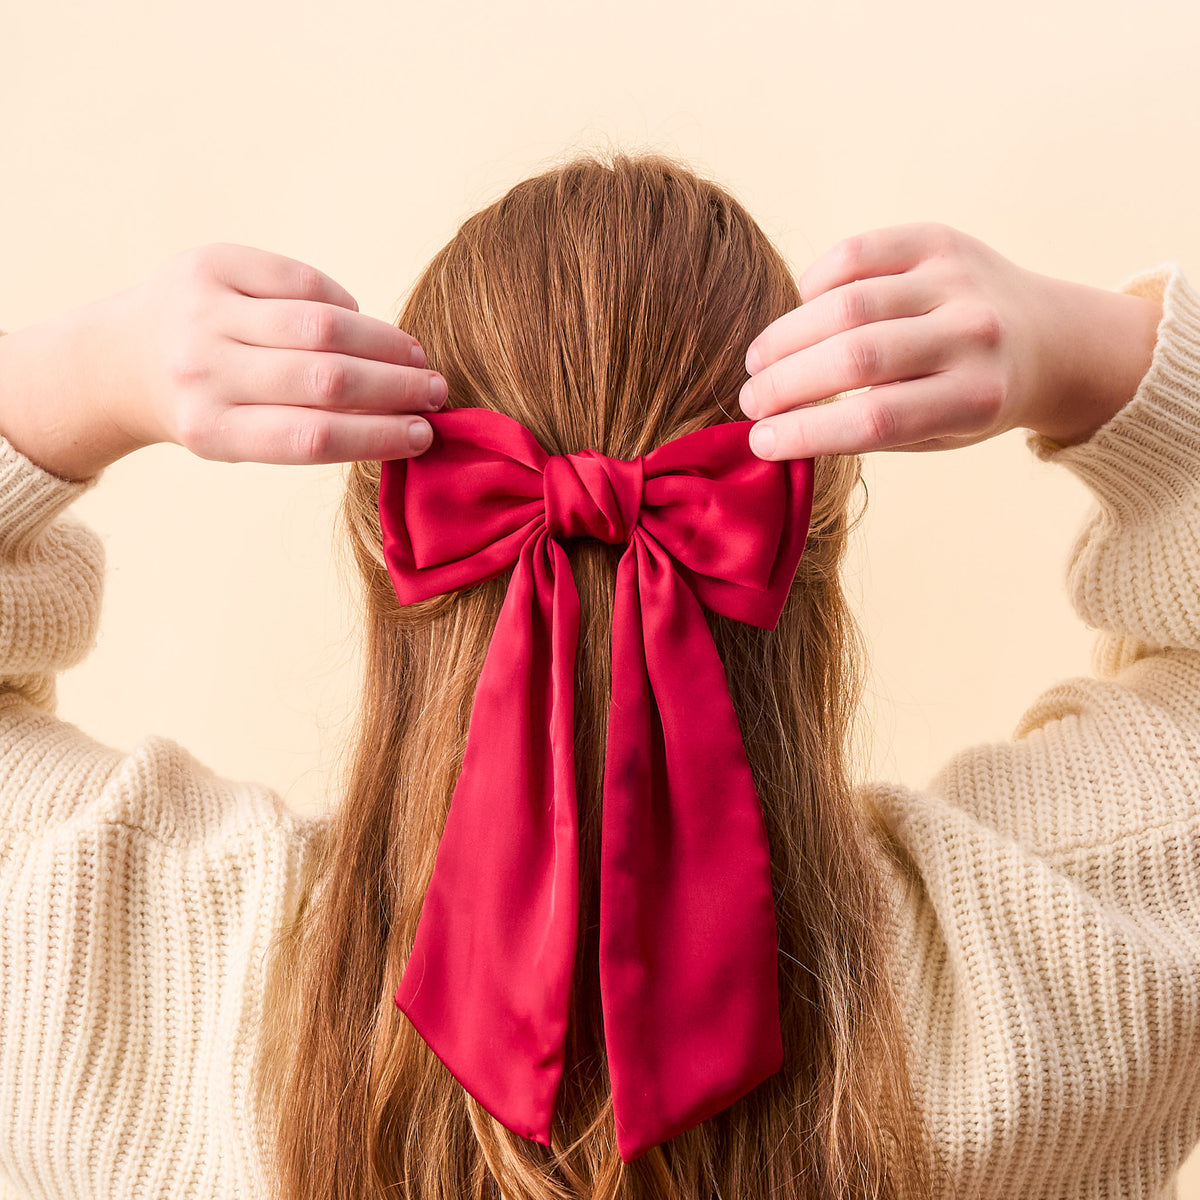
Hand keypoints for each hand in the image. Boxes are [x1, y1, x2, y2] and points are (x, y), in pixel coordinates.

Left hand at [105, 242, 445, 465]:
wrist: (120, 359)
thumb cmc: (206, 407)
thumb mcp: (241, 438)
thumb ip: (306, 429)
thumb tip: (401, 418)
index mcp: (211, 430)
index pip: (312, 436)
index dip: (378, 435)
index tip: (423, 435)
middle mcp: (202, 370)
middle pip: (324, 378)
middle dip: (395, 386)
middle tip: (436, 392)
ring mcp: (203, 312)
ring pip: (320, 324)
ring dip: (383, 342)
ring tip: (416, 357)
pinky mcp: (210, 264)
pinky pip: (299, 281)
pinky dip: (342, 303)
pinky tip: (360, 322)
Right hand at [738, 222, 1162, 458]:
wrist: (1047, 340)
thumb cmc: (972, 399)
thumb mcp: (937, 434)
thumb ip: (868, 430)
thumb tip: (774, 428)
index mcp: (976, 397)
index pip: (873, 418)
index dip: (804, 431)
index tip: (760, 441)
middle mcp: (973, 334)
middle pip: (856, 358)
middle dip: (785, 383)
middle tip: (750, 400)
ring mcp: (957, 280)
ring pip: (847, 304)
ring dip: (786, 336)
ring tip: (759, 361)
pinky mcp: (939, 239)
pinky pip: (858, 253)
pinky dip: (815, 283)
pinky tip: (801, 310)